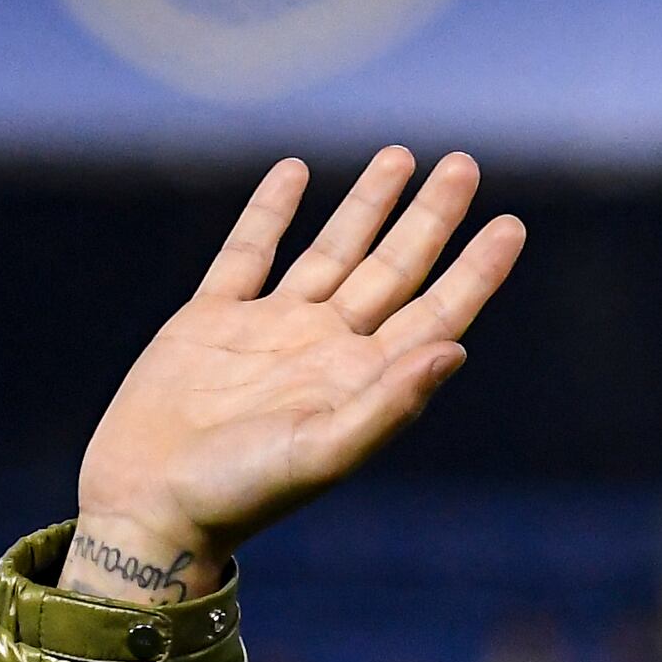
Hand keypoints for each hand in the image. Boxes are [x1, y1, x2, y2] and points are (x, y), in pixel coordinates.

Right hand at [63, 149, 525, 602]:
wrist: (149, 507)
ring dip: (367, 205)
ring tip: (400, 155)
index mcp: (362, 380)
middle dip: (430, 218)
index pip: (435, 313)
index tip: (512, 224)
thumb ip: (390, 402)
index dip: (474, 271)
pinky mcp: (210, 321)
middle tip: (464, 165)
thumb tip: (455, 350)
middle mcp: (325, 349)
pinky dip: (270, 211)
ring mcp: (270, 331)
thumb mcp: (323, 452)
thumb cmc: (241, 494)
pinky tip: (296, 173)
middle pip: (393, 269)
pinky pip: (248, 252)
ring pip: (332, 251)